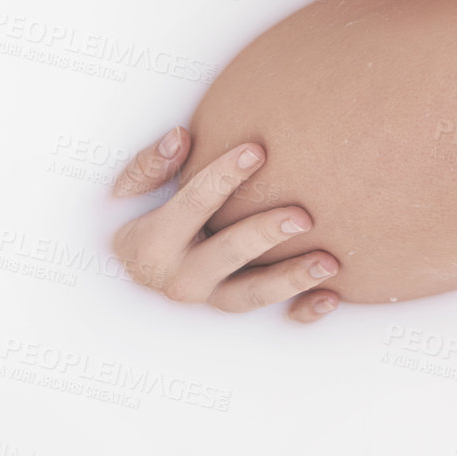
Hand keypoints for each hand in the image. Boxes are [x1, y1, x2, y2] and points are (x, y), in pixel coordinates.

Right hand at [109, 126, 340, 321]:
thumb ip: (151, 165)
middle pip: (228, 254)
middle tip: (303, 217)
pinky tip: (330, 297)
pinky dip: (302, 310)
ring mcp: (207, 299)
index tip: (258, 150)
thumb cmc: (133, 220)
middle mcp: (180, 278)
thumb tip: (181, 137)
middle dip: (265, 235)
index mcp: (151, 245)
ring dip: (292, 280)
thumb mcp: (125, 193)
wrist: (127, 269)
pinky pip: (270, 318)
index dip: (224, 177)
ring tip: (329, 263)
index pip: (193, 205)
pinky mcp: (229, 310)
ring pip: (252, 294)